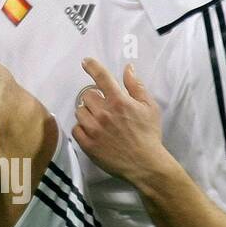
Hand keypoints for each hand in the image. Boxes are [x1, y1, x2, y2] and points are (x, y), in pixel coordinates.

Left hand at [72, 57, 171, 187]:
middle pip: (87, 95)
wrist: (145, 165)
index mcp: (119, 102)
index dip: (92, 66)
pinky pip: (76, 128)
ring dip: (87, 113)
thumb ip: (136, 86)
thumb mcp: (149, 108)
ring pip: (79, 111)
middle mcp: (104, 113)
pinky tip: (94, 133)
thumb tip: (128, 68)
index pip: (101, 77)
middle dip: (94, 99)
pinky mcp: (87, 144)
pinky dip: (82, 129)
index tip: (86, 61)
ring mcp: (94, 129)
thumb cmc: (149, 135)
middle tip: (104, 108)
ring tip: (100, 122)